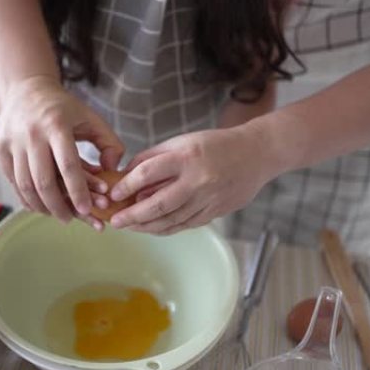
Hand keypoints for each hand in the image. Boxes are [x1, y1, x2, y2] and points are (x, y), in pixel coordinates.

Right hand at [0, 75, 123, 226]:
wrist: (27, 89)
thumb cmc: (64, 108)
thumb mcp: (91, 119)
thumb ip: (110, 143)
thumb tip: (113, 169)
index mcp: (57, 125)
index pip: (68, 165)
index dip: (78, 191)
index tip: (87, 210)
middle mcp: (31, 133)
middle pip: (43, 181)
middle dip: (58, 206)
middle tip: (70, 219)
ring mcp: (12, 141)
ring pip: (25, 185)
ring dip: (41, 205)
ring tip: (55, 214)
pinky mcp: (0, 148)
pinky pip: (12, 181)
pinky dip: (25, 197)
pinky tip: (38, 205)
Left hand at [108, 124, 281, 234]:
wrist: (256, 154)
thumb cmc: (215, 144)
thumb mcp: (182, 141)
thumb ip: (153, 157)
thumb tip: (126, 176)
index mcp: (186, 157)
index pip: (148, 173)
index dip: (126, 185)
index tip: (113, 193)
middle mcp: (197, 180)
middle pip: (158, 204)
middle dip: (133, 216)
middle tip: (115, 222)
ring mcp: (208, 199)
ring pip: (171, 220)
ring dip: (147, 227)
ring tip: (130, 227)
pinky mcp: (216, 212)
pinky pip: (185, 224)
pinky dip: (166, 228)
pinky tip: (152, 228)